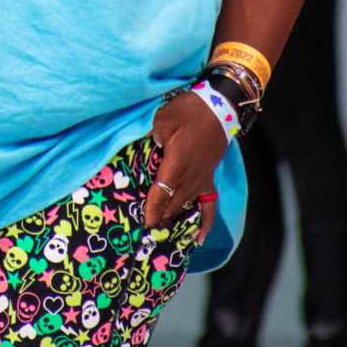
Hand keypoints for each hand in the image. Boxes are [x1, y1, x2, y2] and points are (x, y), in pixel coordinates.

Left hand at [144, 92, 228, 240]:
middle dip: (159, 219)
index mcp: (176, 167)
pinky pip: (209, 205)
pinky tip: (199, 238)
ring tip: (162, 236)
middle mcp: (189, 180)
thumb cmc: (189, 112)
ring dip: (174, 220)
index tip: (141, 224)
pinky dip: (205, 223)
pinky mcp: (208, 178)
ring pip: (185, 207)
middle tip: (144, 233)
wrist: (220, 107)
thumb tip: (127, 142)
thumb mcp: (162, 118)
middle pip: (171, 206)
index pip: (160, 196)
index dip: (150, 211)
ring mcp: (201, 180)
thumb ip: (146, 133)